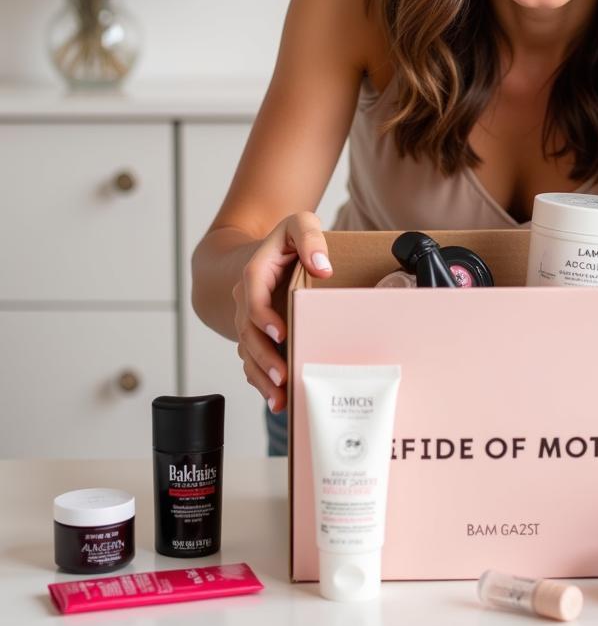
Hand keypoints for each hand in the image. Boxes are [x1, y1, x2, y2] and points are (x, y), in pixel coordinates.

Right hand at [232, 211, 333, 413]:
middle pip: (249, 333)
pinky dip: (261, 382)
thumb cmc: (284, 242)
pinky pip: (253, 361)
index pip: (254, 299)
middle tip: (283, 375)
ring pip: (248, 353)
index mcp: (255, 274)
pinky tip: (277, 400)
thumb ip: (310, 238)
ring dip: (262, 377)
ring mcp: (249, 321)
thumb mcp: (298, 225)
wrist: (257, 252)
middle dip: (264, 357)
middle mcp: (246, 301)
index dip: (264, 317)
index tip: (281, 333)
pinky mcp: (256, 336)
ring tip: (279, 397)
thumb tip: (323, 266)